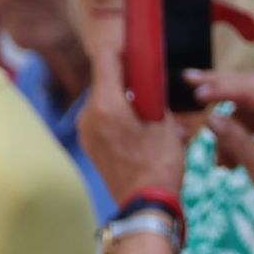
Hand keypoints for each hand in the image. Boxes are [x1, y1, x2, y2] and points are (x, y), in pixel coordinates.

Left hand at [79, 46, 186, 204]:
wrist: (145, 205)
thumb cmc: (159, 165)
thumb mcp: (166, 124)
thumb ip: (154, 96)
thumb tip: (152, 81)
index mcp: (105, 104)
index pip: (106, 59)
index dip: (124, 49)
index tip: (140, 48)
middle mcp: (88, 114)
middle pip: (106, 81)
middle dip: (130, 79)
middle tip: (155, 85)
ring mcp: (86, 131)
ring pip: (106, 101)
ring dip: (128, 101)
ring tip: (154, 114)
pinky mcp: (91, 146)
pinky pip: (104, 120)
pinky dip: (121, 118)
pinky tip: (144, 130)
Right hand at [192, 39, 253, 215]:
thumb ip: (237, 141)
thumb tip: (211, 118)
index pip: (251, 88)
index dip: (223, 87)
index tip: (197, 93)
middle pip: (251, 88)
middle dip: (220, 86)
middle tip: (190, 80)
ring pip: (250, 110)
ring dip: (229, 128)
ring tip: (221, 163)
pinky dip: (240, 136)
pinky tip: (228, 163)